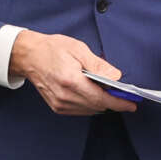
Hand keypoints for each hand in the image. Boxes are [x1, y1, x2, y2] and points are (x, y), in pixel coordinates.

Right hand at [9, 30, 129, 114]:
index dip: (119, 103)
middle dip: (114, 103)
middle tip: (126, 97)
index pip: (101, 98)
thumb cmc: (52, 49)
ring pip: (90, 110)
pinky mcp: (57, 107)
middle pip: (97, 106)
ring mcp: (60, 104)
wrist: (29, 56)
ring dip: (102, 104)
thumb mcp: (78, 49)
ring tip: (112, 94)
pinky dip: (91, 104)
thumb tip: (115, 77)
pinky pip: (80, 110)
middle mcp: (64, 96)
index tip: (132, 104)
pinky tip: (95, 95)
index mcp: (71, 80)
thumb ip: (98, 65)